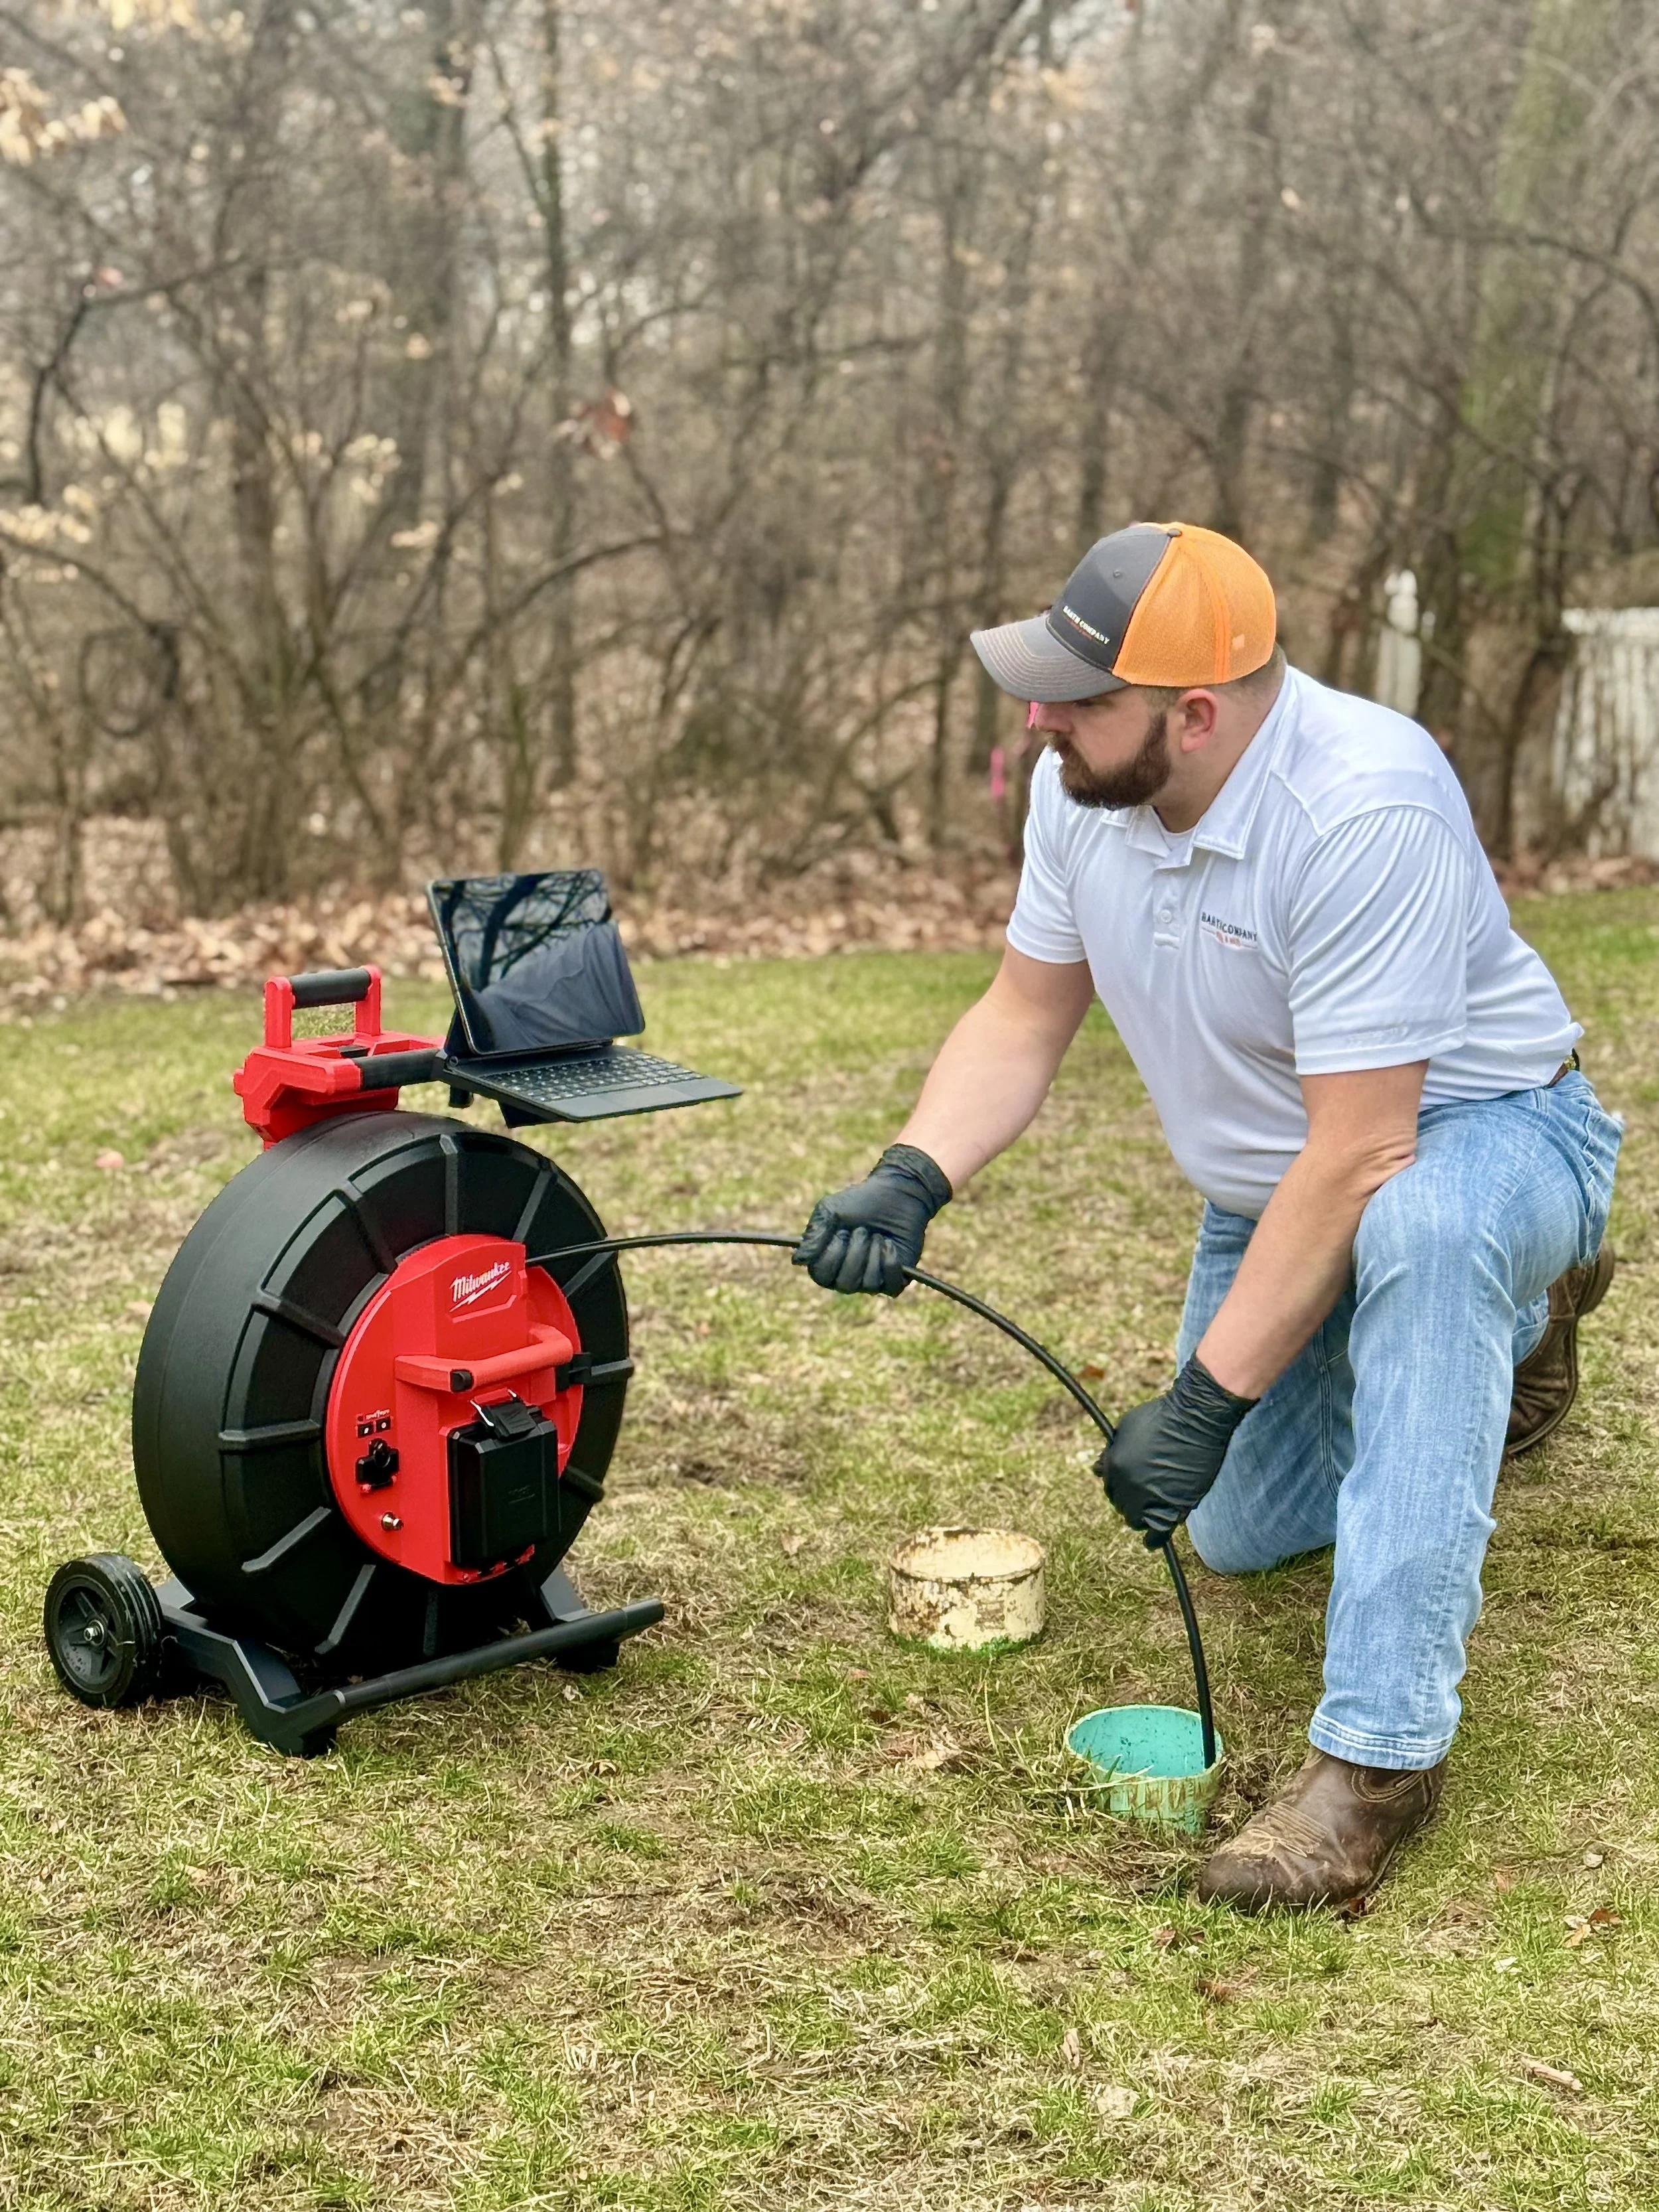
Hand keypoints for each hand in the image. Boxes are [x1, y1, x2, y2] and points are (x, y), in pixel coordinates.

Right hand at [792, 1144, 952, 1295]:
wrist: (895, 1193)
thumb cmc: (859, 1202)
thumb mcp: (831, 1211)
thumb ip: (814, 1235)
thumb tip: (797, 1261)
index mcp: (827, 1262)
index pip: (821, 1276)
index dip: (831, 1255)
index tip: (840, 1232)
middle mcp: (848, 1276)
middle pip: (845, 1284)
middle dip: (855, 1254)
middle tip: (862, 1230)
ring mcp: (871, 1280)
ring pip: (868, 1284)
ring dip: (873, 1254)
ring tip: (877, 1234)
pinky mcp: (895, 1279)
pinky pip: (891, 1286)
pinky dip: (890, 1262)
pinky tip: (890, 1244)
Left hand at [1097, 1356, 1257, 1547]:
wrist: (1195, 1420)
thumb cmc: (1162, 1417)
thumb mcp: (1126, 1427)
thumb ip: (1111, 1451)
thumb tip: (1097, 1468)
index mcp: (1113, 1467)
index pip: (1109, 1487)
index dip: (1120, 1485)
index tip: (1131, 1484)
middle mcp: (1127, 1486)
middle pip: (1121, 1504)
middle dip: (1130, 1499)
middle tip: (1146, 1492)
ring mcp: (1149, 1499)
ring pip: (1135, 1520)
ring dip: (1141, 1516)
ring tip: (1151, 1510)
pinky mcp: (1173, 1508)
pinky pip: (1157, 1533)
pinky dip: (1154, 1539)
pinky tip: (1152, 1542)